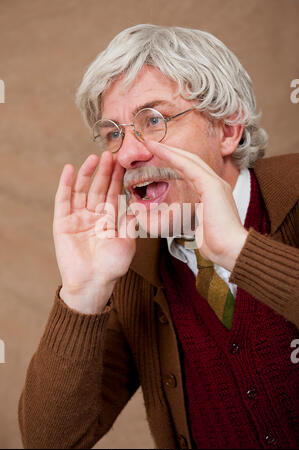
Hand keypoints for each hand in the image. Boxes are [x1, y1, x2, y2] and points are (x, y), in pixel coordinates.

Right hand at [53, 152, 135, 312]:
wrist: (93, 283)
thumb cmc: (112, 267)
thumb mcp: (128, 242)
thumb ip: (131, 221)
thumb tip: (139, 202)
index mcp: (109, 219)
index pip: (113, 193)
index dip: (118, 178)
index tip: (124, 162)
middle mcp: (93, 215)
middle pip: (99, 187)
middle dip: (105, 172)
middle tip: (111, 154)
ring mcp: (77, 217)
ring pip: (82, 190)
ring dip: (87, 173)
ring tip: (93, 158)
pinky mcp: (63, 222)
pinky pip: (63, 199)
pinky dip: (66, 184)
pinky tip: (70, 169)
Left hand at [144, 140, 247, 271]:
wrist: (231, 250)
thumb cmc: (214, 244)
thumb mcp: (193, 227)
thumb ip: (179, 219)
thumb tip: (161, 218)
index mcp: (212, 193)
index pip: (191, 171)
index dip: (174, 161)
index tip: (157, 156)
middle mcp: (215, 184)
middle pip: (190, 161)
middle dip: (171, 151)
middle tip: (151, 144)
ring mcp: (215, 183)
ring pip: (189, 160)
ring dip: (169, 150)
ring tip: (151, 144)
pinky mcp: (212, 186)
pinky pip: (190, 168)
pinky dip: (173, 157)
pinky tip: (160, 151)